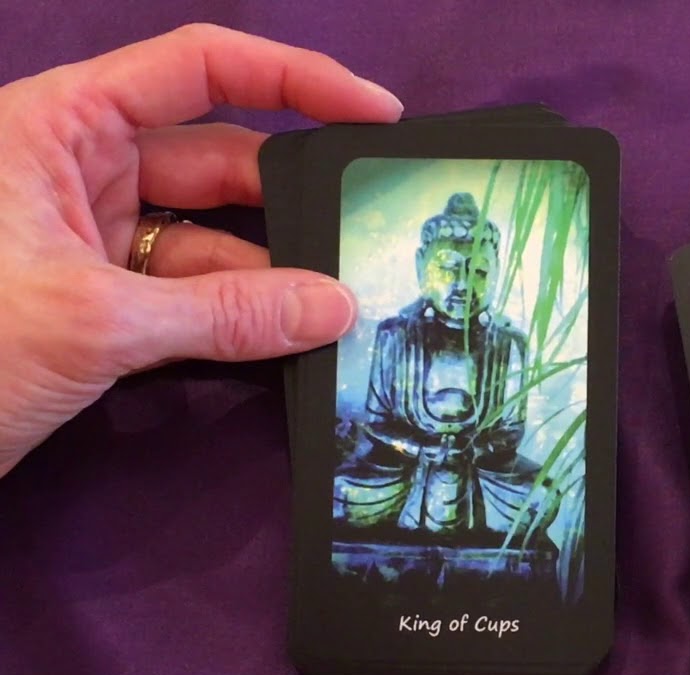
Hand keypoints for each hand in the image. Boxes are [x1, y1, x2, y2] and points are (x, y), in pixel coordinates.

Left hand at [0, 24, 403, 477]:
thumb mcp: (92, 322)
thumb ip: (223, 313)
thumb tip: (336, 310)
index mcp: (61, 124)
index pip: (200, 69)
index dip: (296, 79)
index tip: (376, 114)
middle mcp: (81, 166)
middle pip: (220, 158)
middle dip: (295, 197)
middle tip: (372, 229)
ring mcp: (93, 234)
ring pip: (212, 235)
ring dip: (274, 272)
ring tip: (346, 301)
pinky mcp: (101, 298)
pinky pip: (193, 291)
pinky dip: (241, 315)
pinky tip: (294, 337)